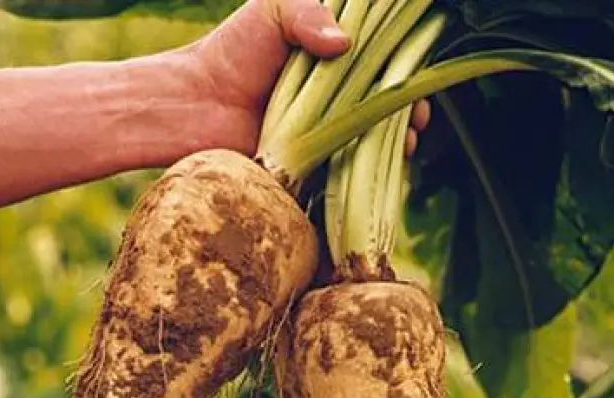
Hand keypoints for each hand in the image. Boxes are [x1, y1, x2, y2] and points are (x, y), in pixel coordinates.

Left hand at [190, 0, 430, 156]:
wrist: (194, 107)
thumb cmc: (231, 51)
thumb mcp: (270, 10)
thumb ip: (306, 12)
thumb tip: (345, 43)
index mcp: (335, 50)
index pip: (386, 53)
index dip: (408, 61)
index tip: (419, 70)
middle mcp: (339, 88)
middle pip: (391, 96)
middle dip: (412, 107)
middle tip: (419, 116)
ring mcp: (331, 125)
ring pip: (379, 132)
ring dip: (400, 138)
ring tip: (408, 143)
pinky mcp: (321, 159)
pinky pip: (356, 164)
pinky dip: (374, 166)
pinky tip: (386, 166)